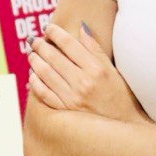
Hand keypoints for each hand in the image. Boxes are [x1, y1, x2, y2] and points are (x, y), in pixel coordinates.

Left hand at [27, 23, 145, 122]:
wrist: (124, 128)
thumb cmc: (120, 97)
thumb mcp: (112, 70)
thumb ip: (95, 49)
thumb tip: (81, 27)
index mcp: (96, 69)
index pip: (69, 44)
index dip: (55, 32)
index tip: (48, 27)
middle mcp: (82, 83)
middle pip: (53, 57)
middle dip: (40, 45)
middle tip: (34, 40)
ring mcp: (72, 98)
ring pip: (45, 73)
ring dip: (35, 61)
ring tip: (32, 54)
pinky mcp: (65, 111)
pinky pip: (44, 93)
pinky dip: (35, 82)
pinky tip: (32, 75)